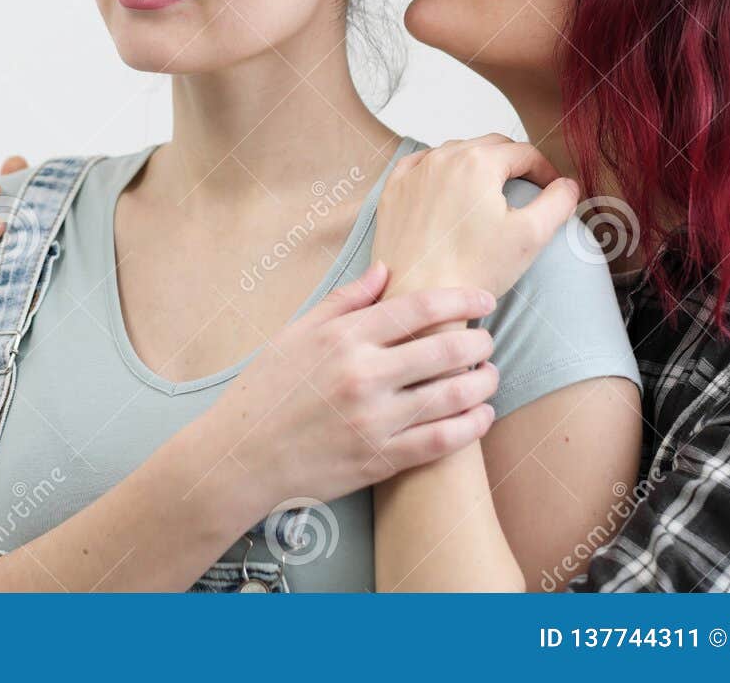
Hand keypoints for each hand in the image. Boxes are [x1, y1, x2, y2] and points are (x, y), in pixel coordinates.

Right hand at [206, 261, 500, 512]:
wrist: (239, 457)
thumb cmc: (264, 392)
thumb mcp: (294, 333)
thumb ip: (343, 300)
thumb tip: (385, 270)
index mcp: (343, 338)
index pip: (420, 308)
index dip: (462, 300)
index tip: (484, 299)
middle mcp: (363, 375)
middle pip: (446, 349)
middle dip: (479, 342)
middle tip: (487, 341)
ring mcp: (374, 419)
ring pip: (453, 395)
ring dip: (483, 383)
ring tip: (490, 376)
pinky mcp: (380, 459)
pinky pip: (442, 441)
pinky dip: (472, 426)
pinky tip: (482, 416)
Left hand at [372, 134, 579, 300]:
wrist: (418, 295)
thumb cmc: (472, 270)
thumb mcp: (530, 236)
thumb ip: (558, 202)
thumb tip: (567, 185)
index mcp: (478, 162)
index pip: (524, 152)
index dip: (545, 170)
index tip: (553, 189)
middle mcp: (441, 157)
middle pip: (490, 146)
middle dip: (513, 163)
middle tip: (527, 188)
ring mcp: (413, 172)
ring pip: (455, 153)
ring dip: (477, 165)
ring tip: (490, 191)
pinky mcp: (393, 190)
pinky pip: (420, 166)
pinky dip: (439, 171)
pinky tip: (448, 189)